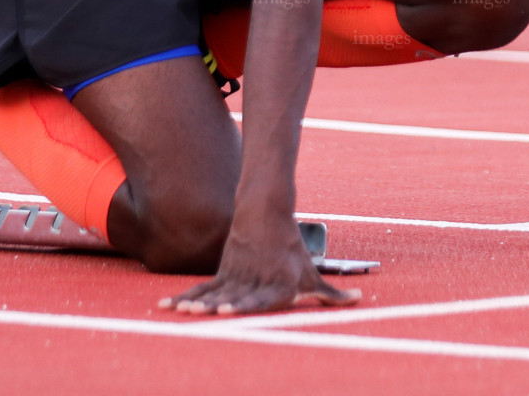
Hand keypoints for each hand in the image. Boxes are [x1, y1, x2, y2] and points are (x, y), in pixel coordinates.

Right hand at [160, 213, 360, 315]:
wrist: (265, 213)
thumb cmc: (292, 249)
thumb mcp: (313, 273)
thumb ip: (333, 294)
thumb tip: (361, 299)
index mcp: (277, 283)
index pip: (262, 297)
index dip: (247, 305)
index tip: (231, 310)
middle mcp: (254, 281)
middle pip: (235, 296)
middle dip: (220, 306)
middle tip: (208, 314)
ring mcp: (235, 276)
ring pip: (214, 292)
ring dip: (197, 303)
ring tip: (181, 312)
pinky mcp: (222, 273)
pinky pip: (201, 288)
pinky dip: (184, 297)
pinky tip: (168, 307)